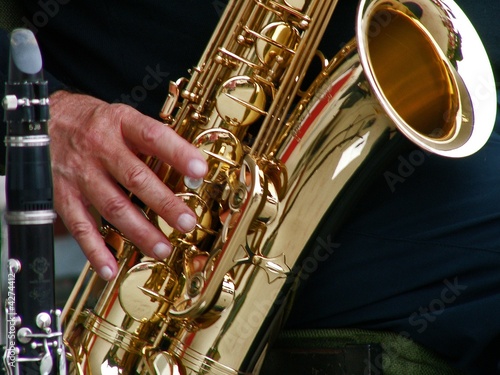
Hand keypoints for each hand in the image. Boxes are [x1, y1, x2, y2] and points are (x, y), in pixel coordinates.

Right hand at [49, 91, 206, 279]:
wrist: (41, 123)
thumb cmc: (92, 123)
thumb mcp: (122, 118)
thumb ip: (151, 142)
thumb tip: (189, 168)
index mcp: (120, 123)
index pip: (152, 136)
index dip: (177, 153)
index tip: (200, 170)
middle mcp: (100, 147)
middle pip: (136, 178)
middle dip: (164, 204)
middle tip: (187, 222)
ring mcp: (80, 173)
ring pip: (113, 206)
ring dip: (140, 232)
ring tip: (163, 248)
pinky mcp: (62, 195)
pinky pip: (80, 226)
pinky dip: (95, 250)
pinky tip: (111, 267)